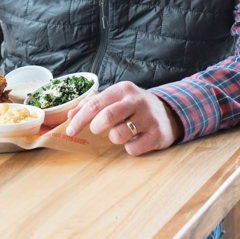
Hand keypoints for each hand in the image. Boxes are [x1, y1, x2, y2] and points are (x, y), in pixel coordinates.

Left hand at [65, 81, 182, 154]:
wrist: (169, 113)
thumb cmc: (134, 107)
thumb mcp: (116, 100)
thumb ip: (93, 106)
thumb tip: (70, 116)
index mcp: (123, 90)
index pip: (95, 104)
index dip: (79, 119)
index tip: (71, 131)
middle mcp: (136, 101)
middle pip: (107, 117)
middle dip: (96, 127)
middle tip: (96, 131)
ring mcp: (148, 118)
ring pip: (119, 135)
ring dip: (114, 138)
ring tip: (120, 134)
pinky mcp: (157, 135)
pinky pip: (133, 148)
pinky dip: (129, 148)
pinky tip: (135, 140)